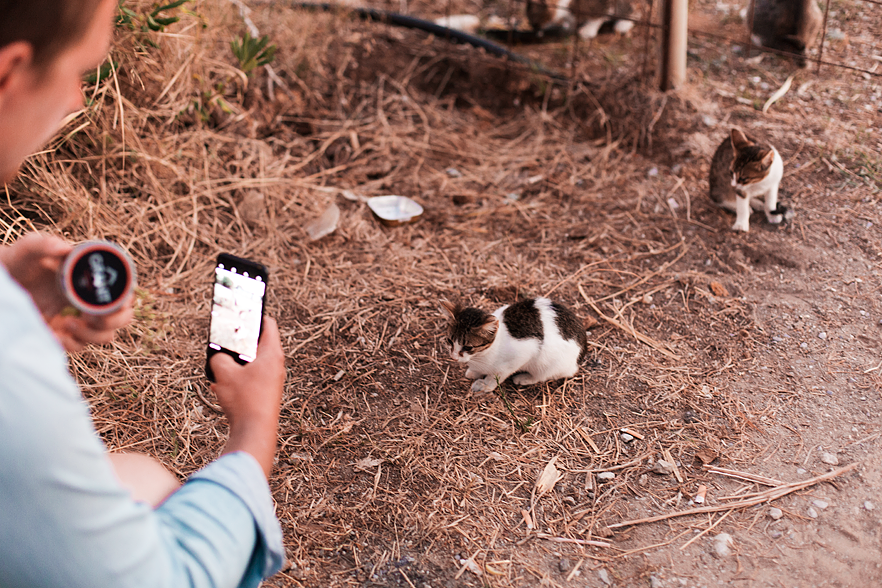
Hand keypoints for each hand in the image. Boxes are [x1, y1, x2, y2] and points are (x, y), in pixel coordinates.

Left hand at [0, 232, 133, 350]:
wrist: (2, 282)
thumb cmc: (17, 262)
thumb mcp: (27, 250)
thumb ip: (42, 244)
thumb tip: (64, 248)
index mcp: (92, 279)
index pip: (124, 291)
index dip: (125, 298)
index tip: (113, 300)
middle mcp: (90, 300)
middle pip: (124, 316)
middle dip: (114, 320)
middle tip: (92, 316)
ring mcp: (79, 319)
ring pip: (106, 335)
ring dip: (94, 333)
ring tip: (69, 323)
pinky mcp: (63, 335)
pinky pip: (80, 346)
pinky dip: (72, 343)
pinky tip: (54, 333)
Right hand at [210, 317, 284, 477]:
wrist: (255, 431)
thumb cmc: (245, 400)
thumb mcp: (223, 372)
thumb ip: (218, 357)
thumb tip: (218, 356)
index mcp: (271, 353)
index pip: (267, 323)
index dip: (254, 314)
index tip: (242, 310)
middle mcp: (276, 365)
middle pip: (257, 343)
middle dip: (239, 341)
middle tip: (225, 338)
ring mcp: (272, 380)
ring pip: (251, 363)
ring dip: (236, 362)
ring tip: (220, 366)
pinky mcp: (266, 393)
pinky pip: (250, 378)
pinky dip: (237, 378)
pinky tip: (222, 386)